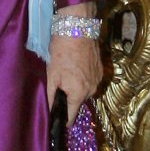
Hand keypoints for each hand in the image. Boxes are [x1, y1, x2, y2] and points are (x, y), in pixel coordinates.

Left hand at [45, 3, 103, 123]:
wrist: (78, 30)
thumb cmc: (62, 52)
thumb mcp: (51, 75)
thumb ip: (50, 96)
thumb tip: (48, 112)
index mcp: (78, 94)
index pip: (71, 116)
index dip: (64, 120)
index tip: (58, 121)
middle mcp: (92, 90)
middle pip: (78, 102)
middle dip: (69, 98)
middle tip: (59, 86)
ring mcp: (98, 80)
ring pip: (85, 91)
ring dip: (77, 87)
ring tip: (68, 74)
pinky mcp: (101, 70)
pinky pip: (91, 81)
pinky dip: (84, 78)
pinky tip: (76, 67)